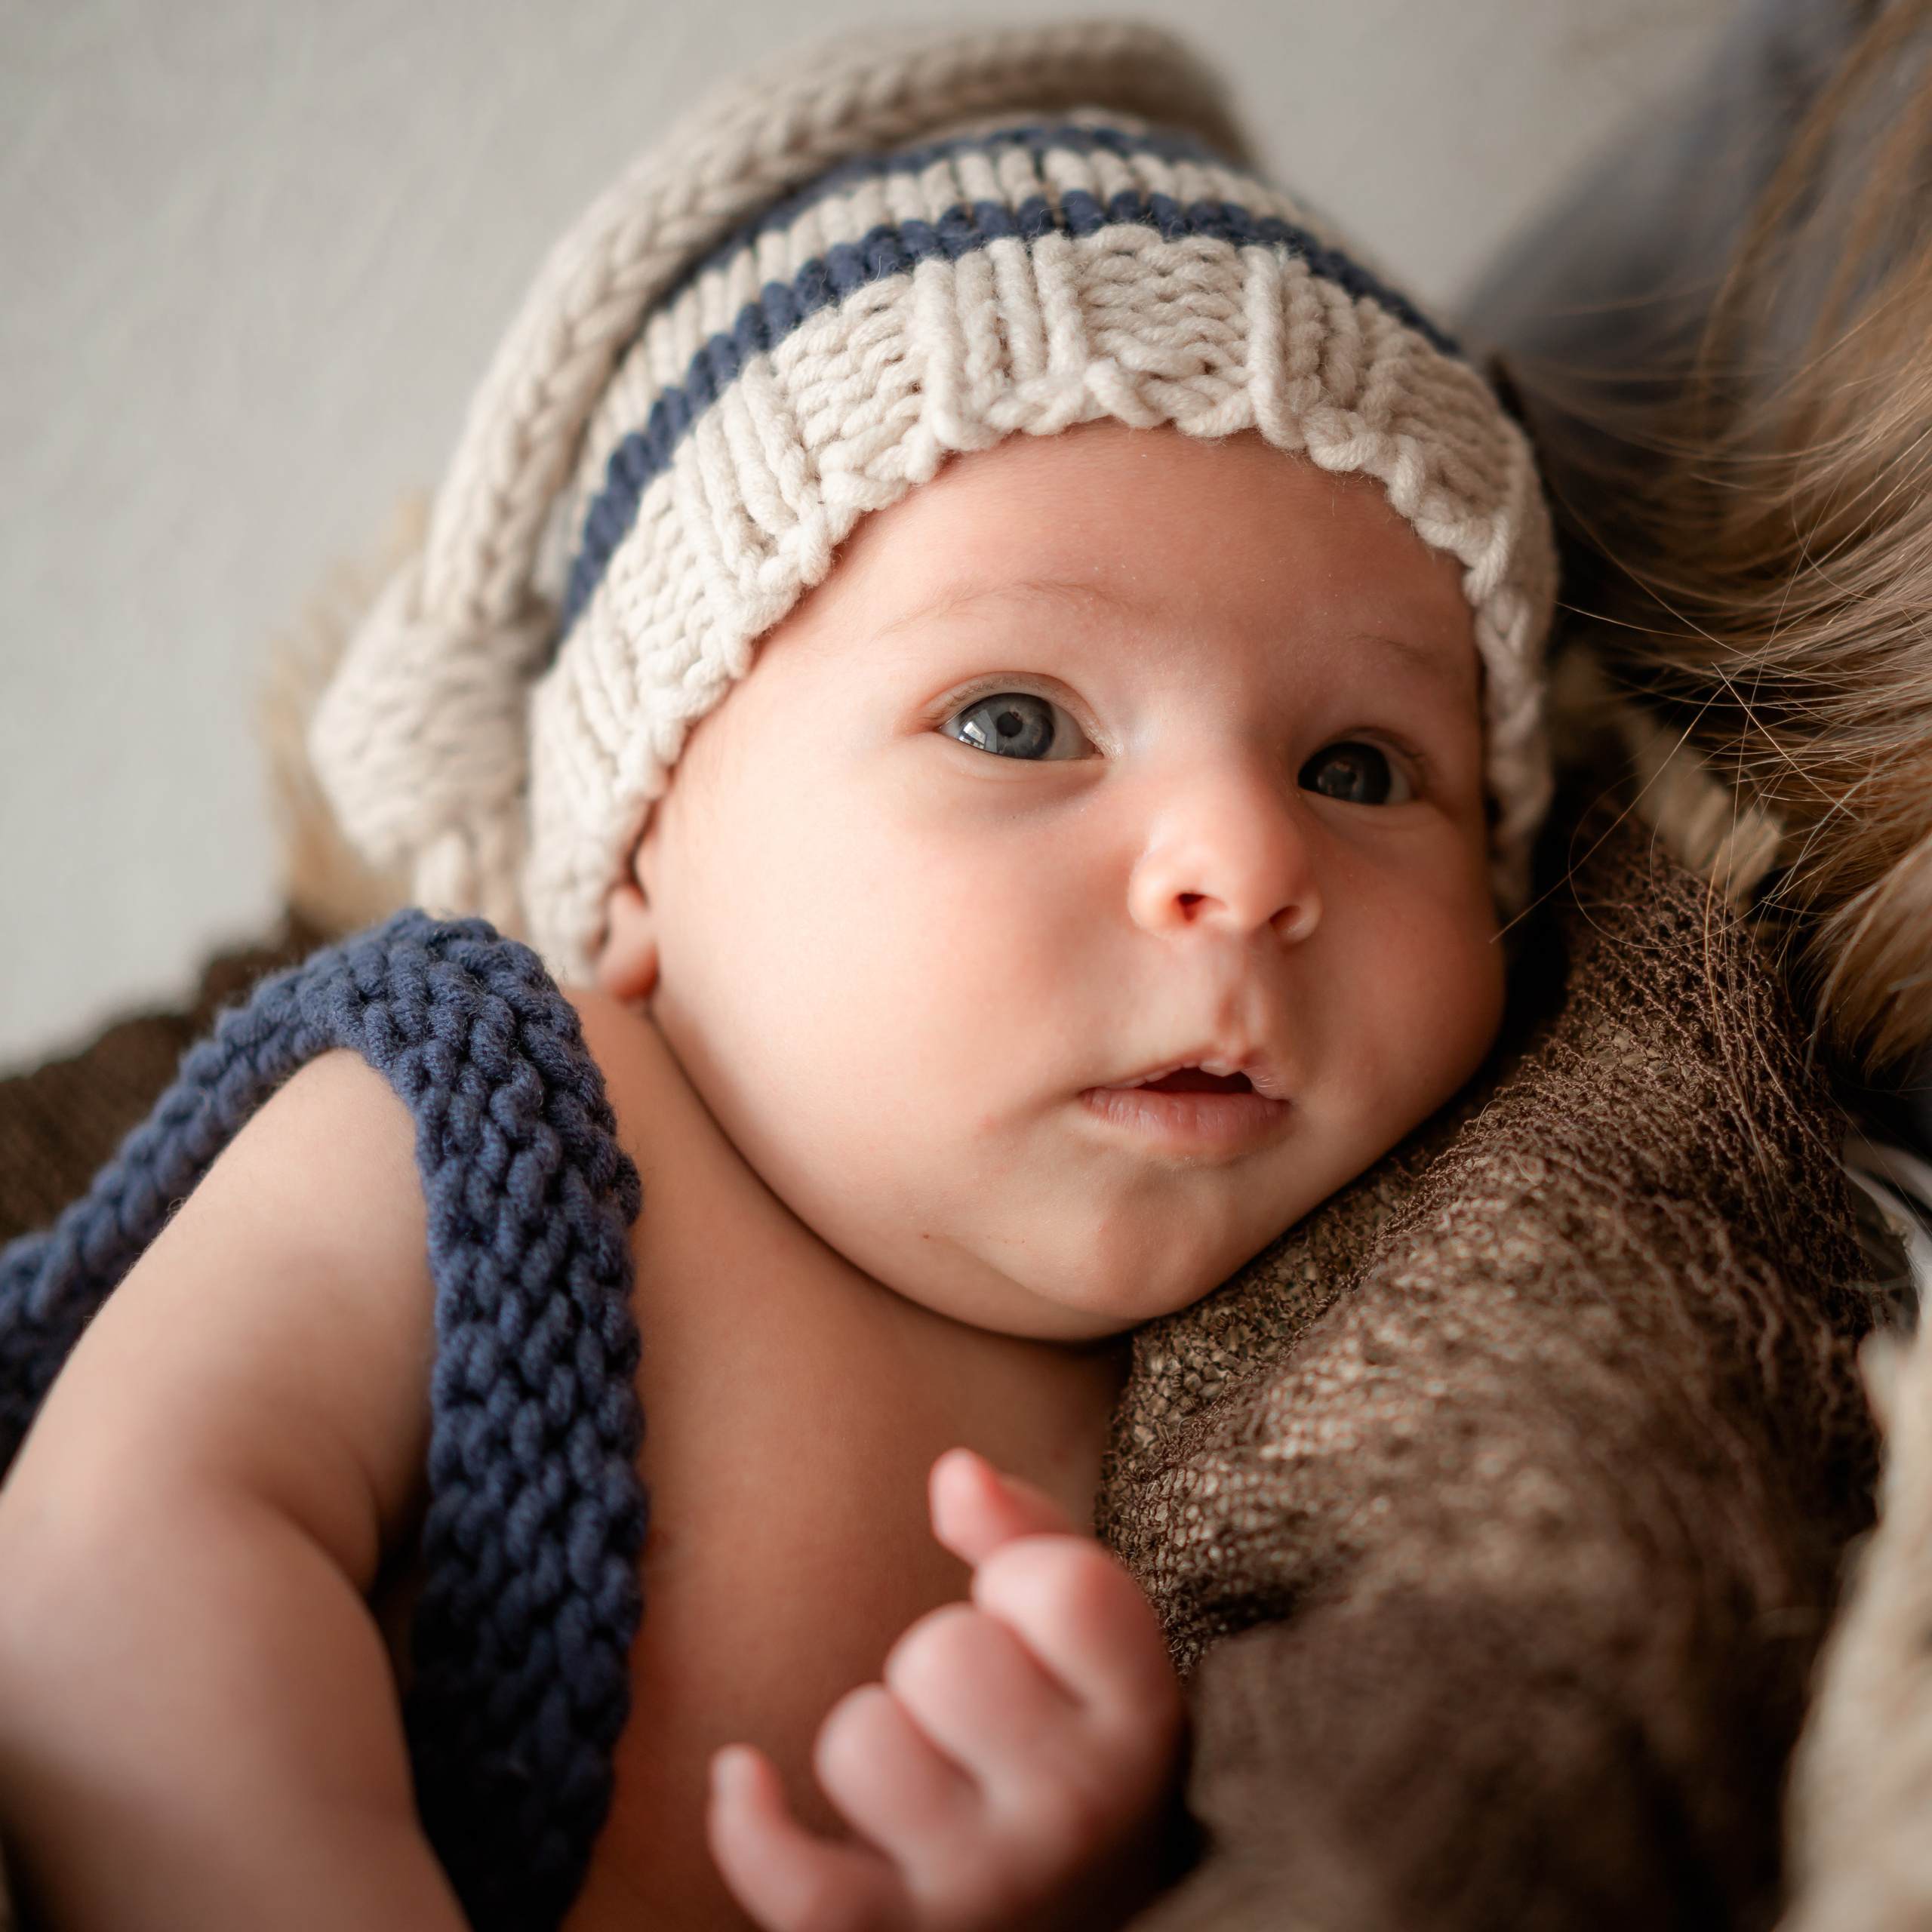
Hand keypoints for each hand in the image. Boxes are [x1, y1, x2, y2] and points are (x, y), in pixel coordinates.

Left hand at [707, 1448, 1182, 1931]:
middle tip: (976, 1712)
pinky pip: (800, 1883)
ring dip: (874, 1738)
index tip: (1027, 1621)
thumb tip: (954, 1472)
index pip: (1064, 1587)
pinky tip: (741, 1777)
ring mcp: (987, 1886)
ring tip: (925, 1770)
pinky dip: (749, 1827)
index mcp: (1140, 1723)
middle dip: (941, 1660)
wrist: (1087, 1921)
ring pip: (865, 1744)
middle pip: (945, 1656)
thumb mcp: (1091, 1642)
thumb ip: (1030, 1535)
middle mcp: (1075, 1812)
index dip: (1022, 1580)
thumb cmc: (1071, 1741)